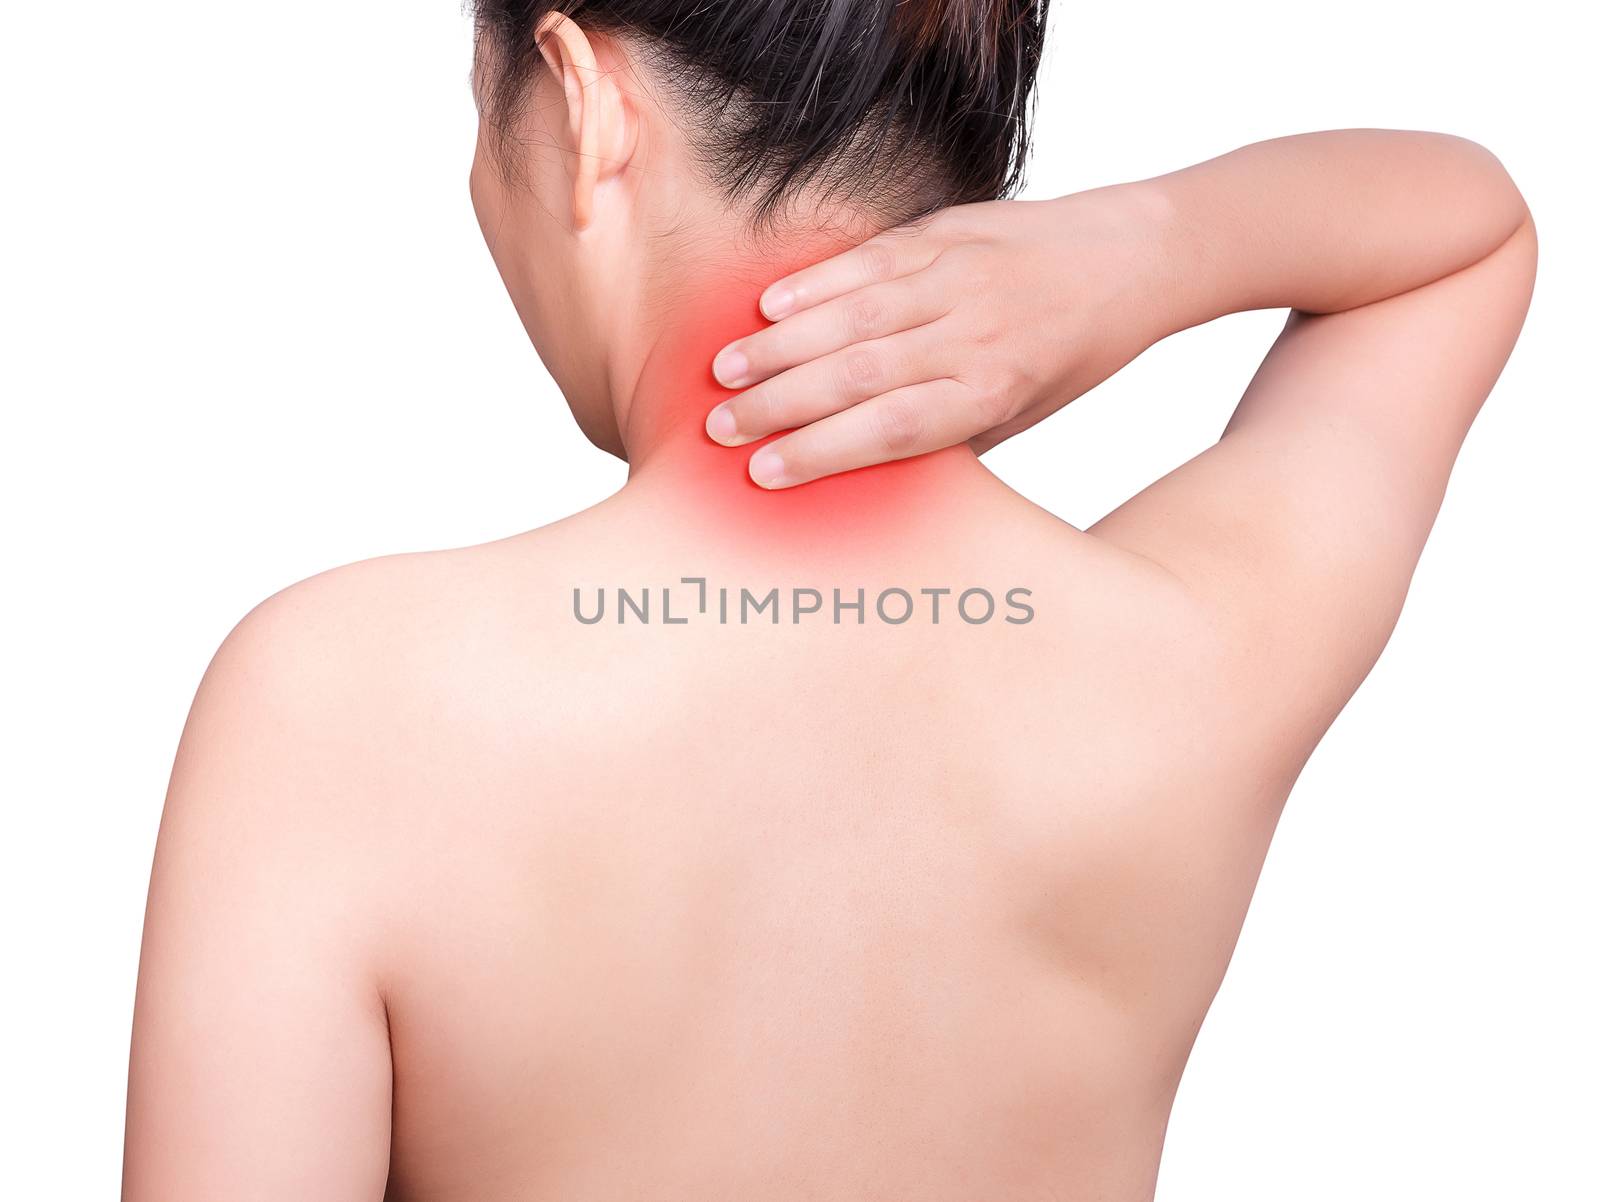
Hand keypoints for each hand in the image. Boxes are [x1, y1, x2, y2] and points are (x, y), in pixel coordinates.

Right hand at [706, 187, 1173, 487]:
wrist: (1131, 260)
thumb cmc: (1069, 355)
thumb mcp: (1023, 414)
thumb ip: (950, 437)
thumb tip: (864, 469)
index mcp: (994, 391)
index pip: (894, 429)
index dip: (824, 452)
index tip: (766, 473)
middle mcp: (973, 334)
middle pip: (860, 374)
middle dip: (781, 405)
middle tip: (720, 428)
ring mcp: (957, 276)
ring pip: (854, 315)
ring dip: (781, 346)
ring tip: (725, 374)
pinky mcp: (945, 231)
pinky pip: (869, 259)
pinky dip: (816, 283)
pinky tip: (768, 307)